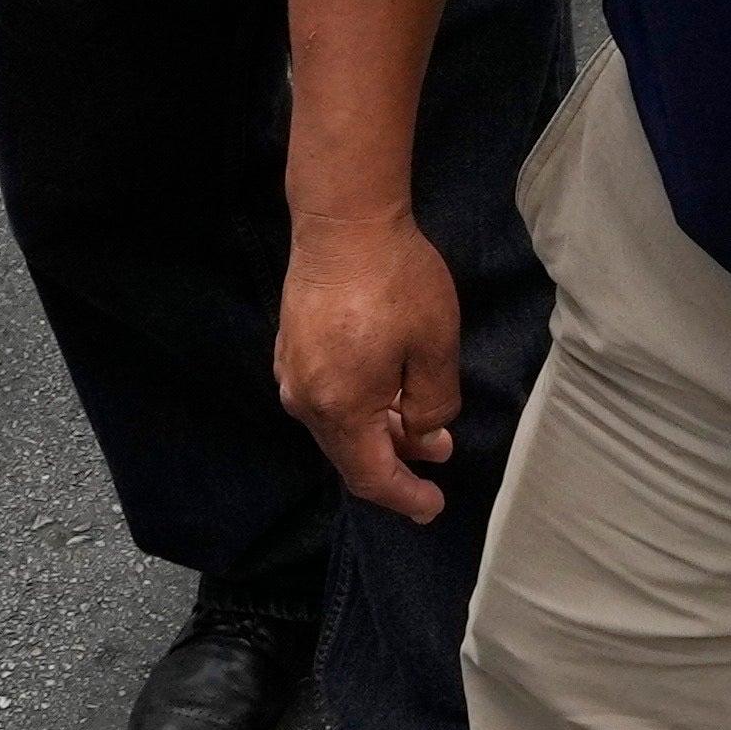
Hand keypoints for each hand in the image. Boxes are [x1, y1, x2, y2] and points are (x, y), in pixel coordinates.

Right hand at [276, 206, 469, 526]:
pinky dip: (358, 408)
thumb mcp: (435, 347)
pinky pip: (327, 399)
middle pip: (350, 455)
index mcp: (340, 408)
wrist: (342, 223)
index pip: (372, 476)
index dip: (405, 498)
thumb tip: (423, 433)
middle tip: (439, 455)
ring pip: (338, 427)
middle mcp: (306, 400)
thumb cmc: (394, 281)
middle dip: (396, 463)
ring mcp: (292, 373)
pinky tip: (387, 390)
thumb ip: (433, 404)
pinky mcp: (291, 349)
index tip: (433, 507)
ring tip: (420, 422)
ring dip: (378, 433)